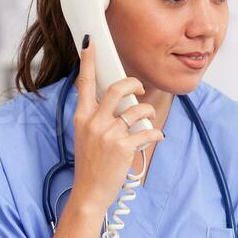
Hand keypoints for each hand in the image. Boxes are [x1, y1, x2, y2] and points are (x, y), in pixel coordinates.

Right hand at [71, 35, 164, 214]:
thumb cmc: (90, 165)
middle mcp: (94, 122)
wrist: (89, 193)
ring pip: (137, 110)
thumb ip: (95, 117)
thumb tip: (114, 101)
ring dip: (149, 113)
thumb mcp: (85, 136)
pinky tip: (155, 138)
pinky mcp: (124, 147)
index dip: (88, 61)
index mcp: (82, 117)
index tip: (90, 44)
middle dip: (133, 84)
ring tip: (149, 120)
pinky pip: (148, 132)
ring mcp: (109, 135)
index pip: (84, 83)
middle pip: (117, 88)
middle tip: (139, 89)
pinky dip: (156, 134)